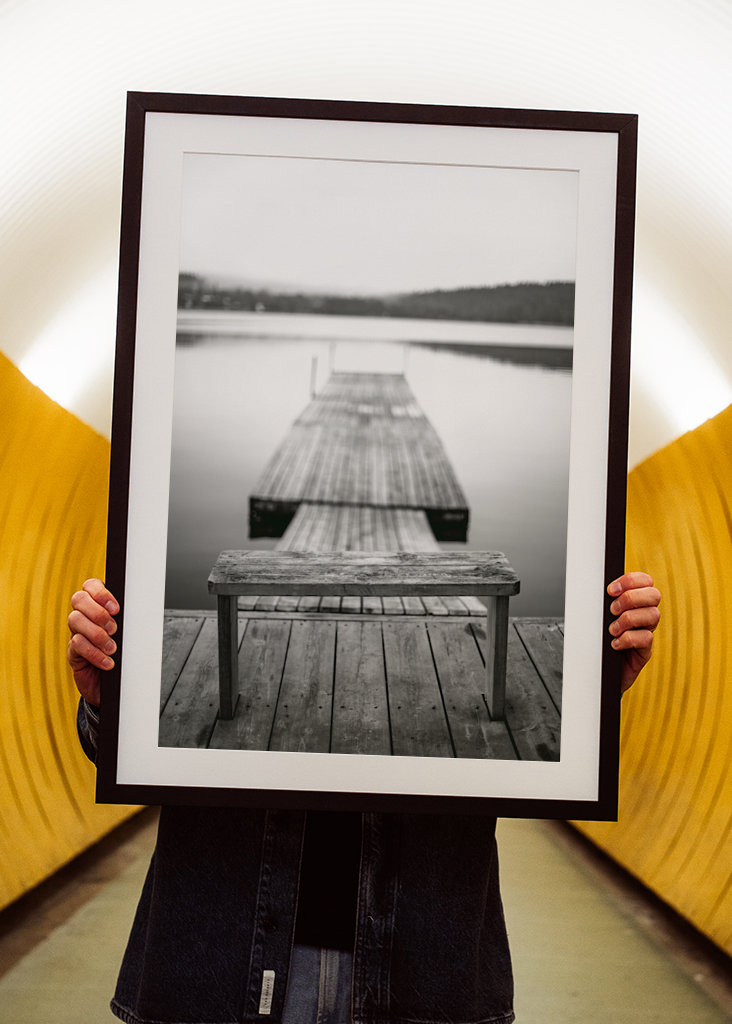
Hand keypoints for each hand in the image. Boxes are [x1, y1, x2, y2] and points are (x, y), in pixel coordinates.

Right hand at [67, 579, 119, 705]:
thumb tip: (140, 609)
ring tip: (112, 648)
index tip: (116, 608)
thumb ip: (129, 620)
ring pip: (75, 620)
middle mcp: (85, 616)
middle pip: (79, 599)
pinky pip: (77, 645)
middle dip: (98, 612)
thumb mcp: (129, 634)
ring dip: (97, 634)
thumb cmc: (125, 655)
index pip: (91, 585)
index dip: (100, 592)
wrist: (116, 685)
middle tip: (114, 628)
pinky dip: (94, 653)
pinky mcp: (73, 652)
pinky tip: (108, 662)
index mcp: (98, 606)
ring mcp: (76, 633)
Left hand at [607, 571, 660, 692]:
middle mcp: (645, 615)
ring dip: (628, 619)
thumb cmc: (598, 641)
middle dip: (630, 598)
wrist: (598, 672)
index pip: (645, 581)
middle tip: (612, 610)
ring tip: (612, 629)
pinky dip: (627, 639)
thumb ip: (603, 602)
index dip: (631, 580)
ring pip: (653, 615)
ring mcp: (647, 632)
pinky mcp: (645, 651)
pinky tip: (615, 643)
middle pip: (654, 595)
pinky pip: (646, 638)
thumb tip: (591, 587)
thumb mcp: (599, 618)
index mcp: (635, 602)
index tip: (610, 590)